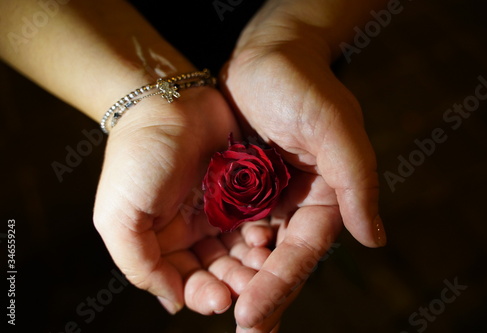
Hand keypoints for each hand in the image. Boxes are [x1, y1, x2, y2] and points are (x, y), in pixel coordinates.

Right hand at [93, 87, 257, 314]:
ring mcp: (220, 210)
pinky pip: (257, 221)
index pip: (184, 281)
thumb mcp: (119, 215)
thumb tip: (172, 300)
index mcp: (161, 240)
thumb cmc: (139, 156)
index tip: (220, 299)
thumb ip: (138, 262)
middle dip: (233, 284)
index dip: (202, 294)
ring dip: (251, 265)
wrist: (169, 101)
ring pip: (240, 250)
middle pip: (217, 270)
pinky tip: (266, 238)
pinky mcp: (243, 191)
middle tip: (248, 290)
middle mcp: (192, 230)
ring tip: (262, 268)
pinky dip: (262, 235)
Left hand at [220, 22, 385, 330]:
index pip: (302, 254)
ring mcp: (263, 199)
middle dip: (256, 296)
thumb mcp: (335, 128)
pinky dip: (215, 251)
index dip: (279, 287)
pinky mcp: (236, 189)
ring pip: (248, 253)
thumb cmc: (303, 87)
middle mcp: (293, 206)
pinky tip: (199, 271)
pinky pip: (225, 227)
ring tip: (210, 305)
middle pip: (275, 263)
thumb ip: (357, 182)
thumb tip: (374, 239)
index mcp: (323, 199)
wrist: (266, 57)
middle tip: (237, 327)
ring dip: (232, 281)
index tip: (252, 317)